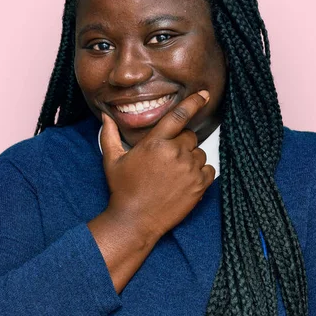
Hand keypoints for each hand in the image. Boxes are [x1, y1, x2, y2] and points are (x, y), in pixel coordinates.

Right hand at [100, 90, 215, 238]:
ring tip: (173, 175)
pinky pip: (209, 170)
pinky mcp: (199, 185)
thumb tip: (105, 115)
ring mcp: (189, 169)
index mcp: (155, 143)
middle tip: (168, 160)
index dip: (194, 102)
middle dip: (181, 144)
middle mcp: (175, 153)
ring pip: (200, 154)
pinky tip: (185, 182)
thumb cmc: (123, 190)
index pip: (179, 115)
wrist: (135, 220)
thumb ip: (110, 134)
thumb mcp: (112, 160)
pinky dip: (201, 174)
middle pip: (190, 136)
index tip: (204, 94)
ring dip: (191, 160)